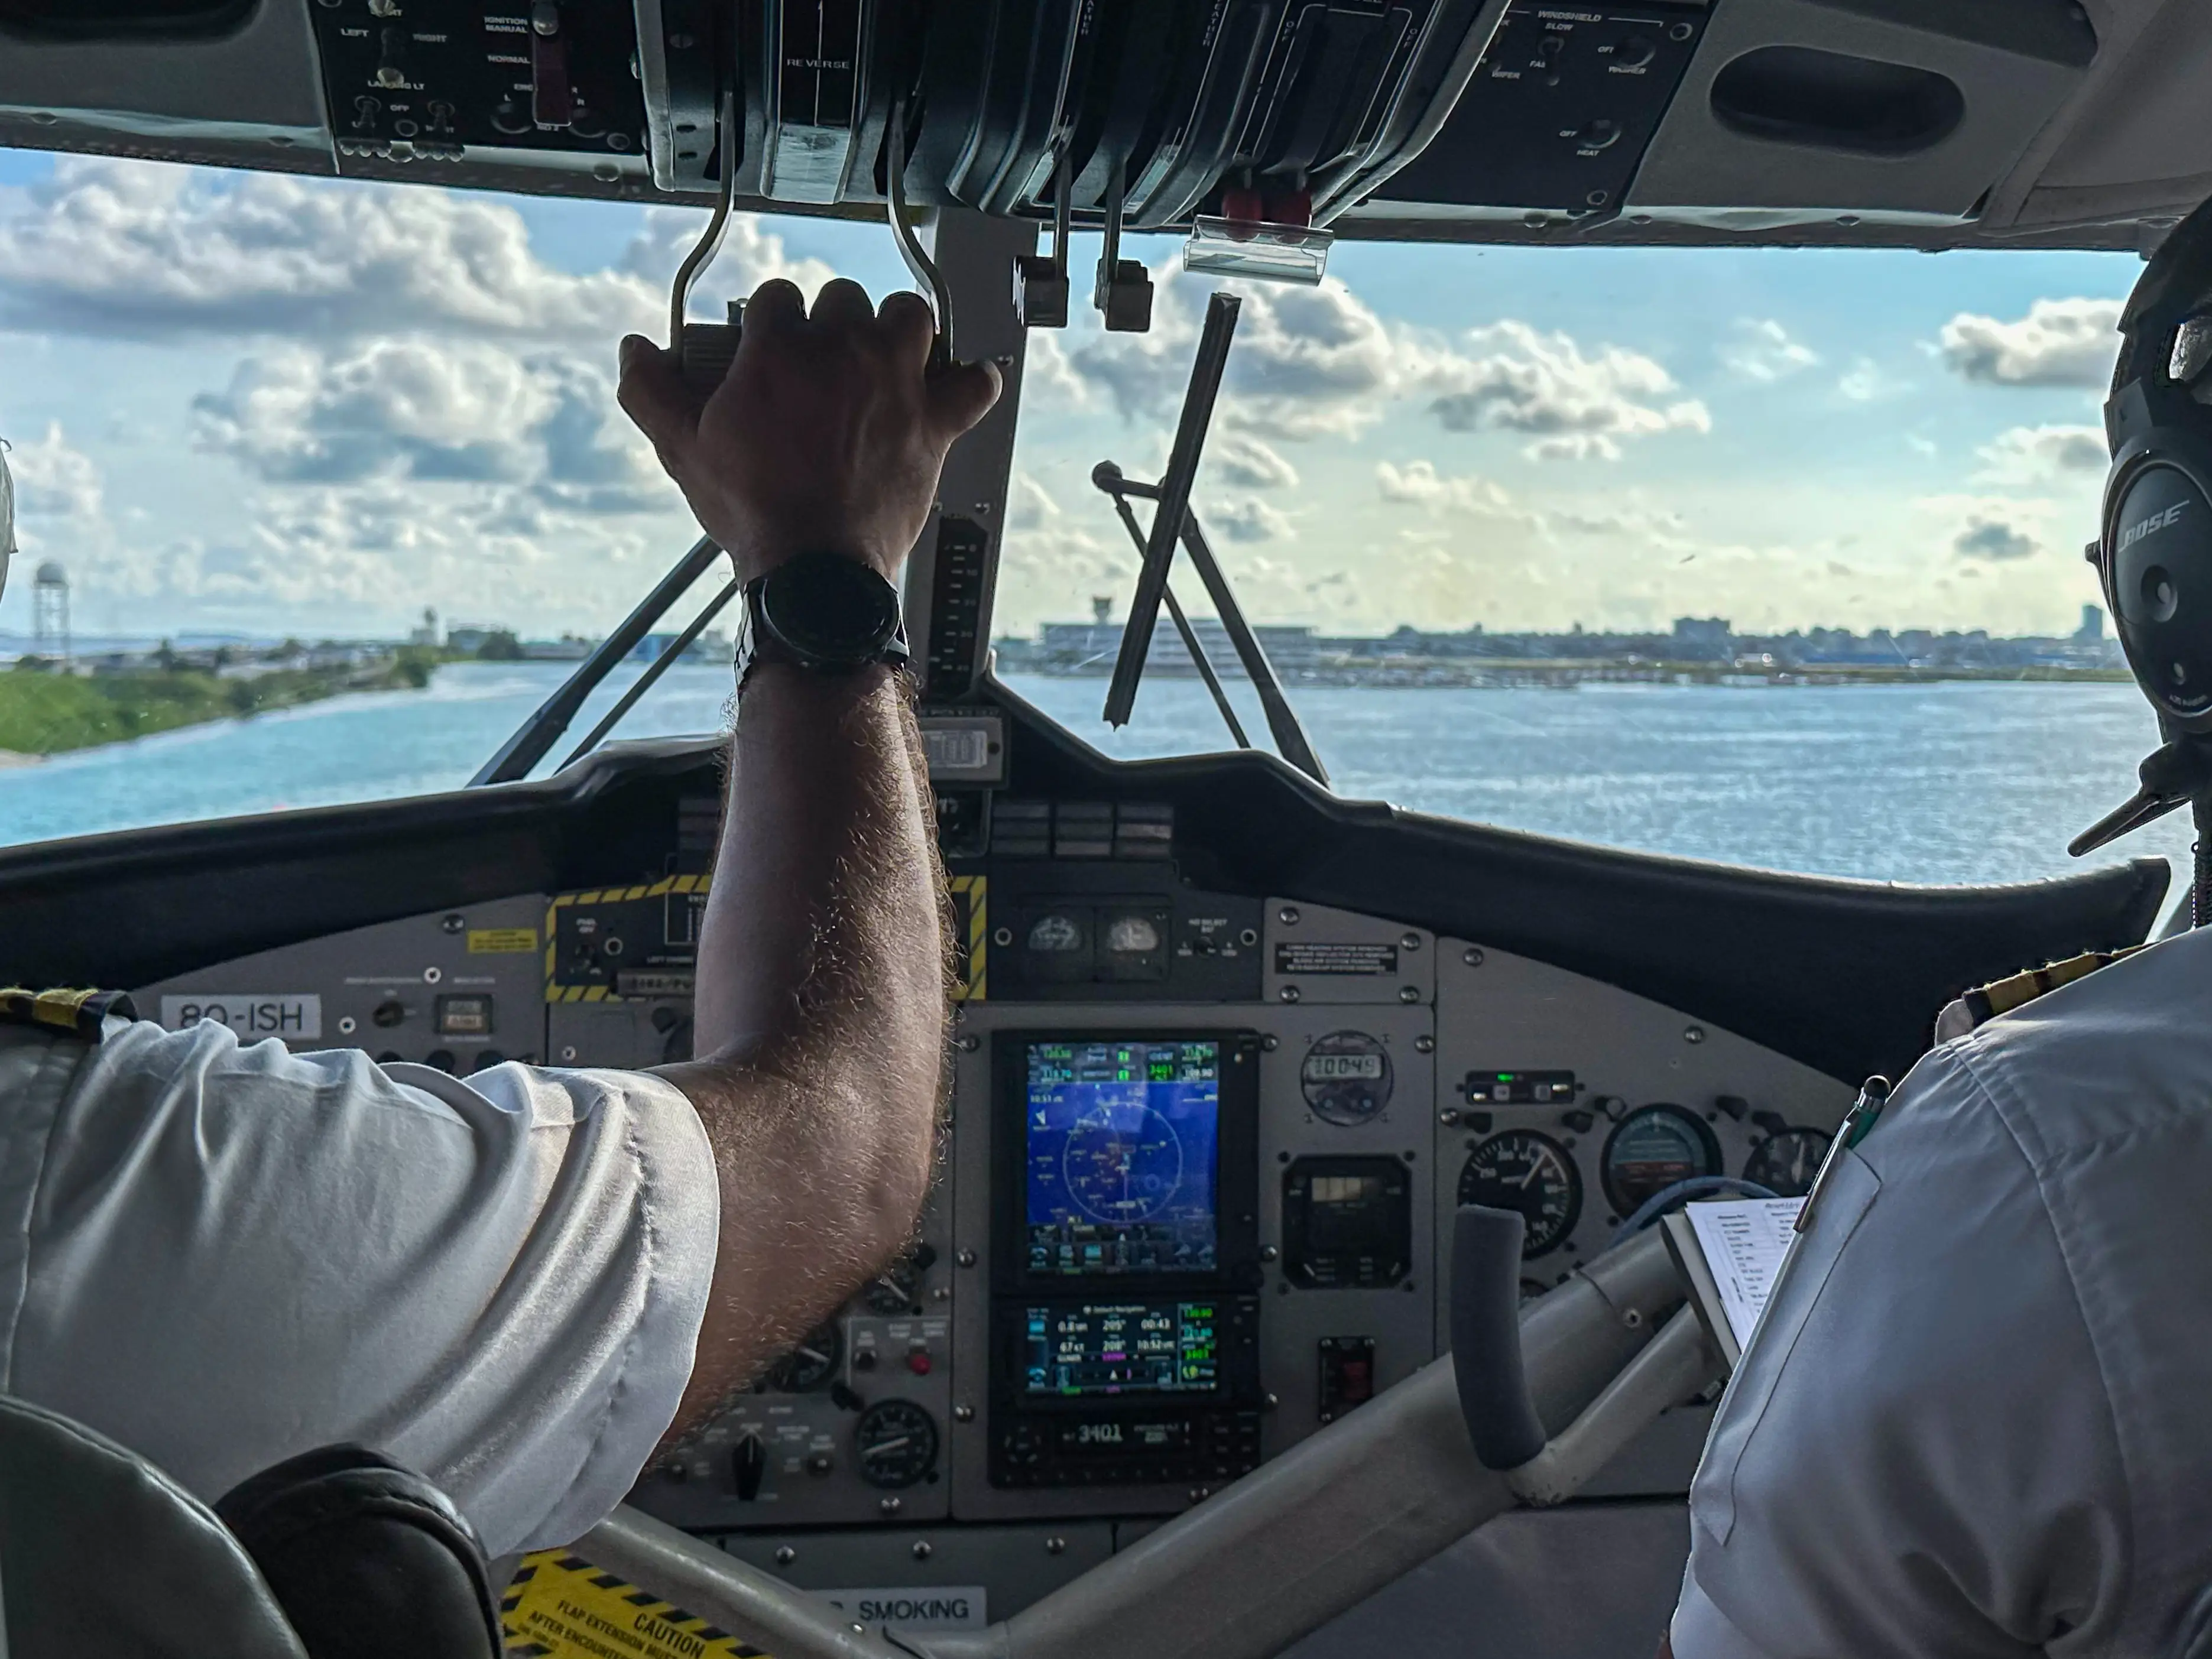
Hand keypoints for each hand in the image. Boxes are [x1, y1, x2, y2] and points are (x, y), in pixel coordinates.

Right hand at [618, 278, 1000, 582]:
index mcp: (779, 349)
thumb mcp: (681, 449)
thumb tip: (635, 348)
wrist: (814, 571)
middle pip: (844, 299)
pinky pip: (976, 382)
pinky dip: (971, 382)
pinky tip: (956, 387)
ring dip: (899, 331)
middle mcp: (843, 352)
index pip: (777, 298)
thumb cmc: (753, 511)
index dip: (772, 324)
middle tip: (823, 366)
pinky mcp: (936, 423)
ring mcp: (897, 383)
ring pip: (911, 317)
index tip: (771, 352)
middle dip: (832, 323)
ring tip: (885, 358)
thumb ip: (650, 390)